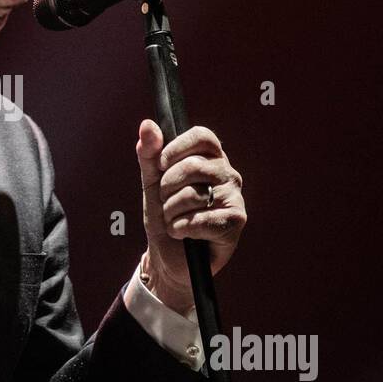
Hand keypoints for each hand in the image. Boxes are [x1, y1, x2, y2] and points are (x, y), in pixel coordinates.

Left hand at [135, 119, 245, 314]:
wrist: (166, 256)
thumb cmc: (164, 216)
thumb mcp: (151, 183)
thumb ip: (149, 154)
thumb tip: (147, 125)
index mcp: (211, 159)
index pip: (202, 136)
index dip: (175, 149)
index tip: (161, 166)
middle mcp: (228, 174)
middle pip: (193, 166)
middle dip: (166, 188)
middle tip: (165, 202)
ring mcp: (234, 198)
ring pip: (193, 195)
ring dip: (171, 212)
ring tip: (173, 221)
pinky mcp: (235, 222)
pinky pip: (200, 220)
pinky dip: (181, 229)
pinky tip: (183, 234)